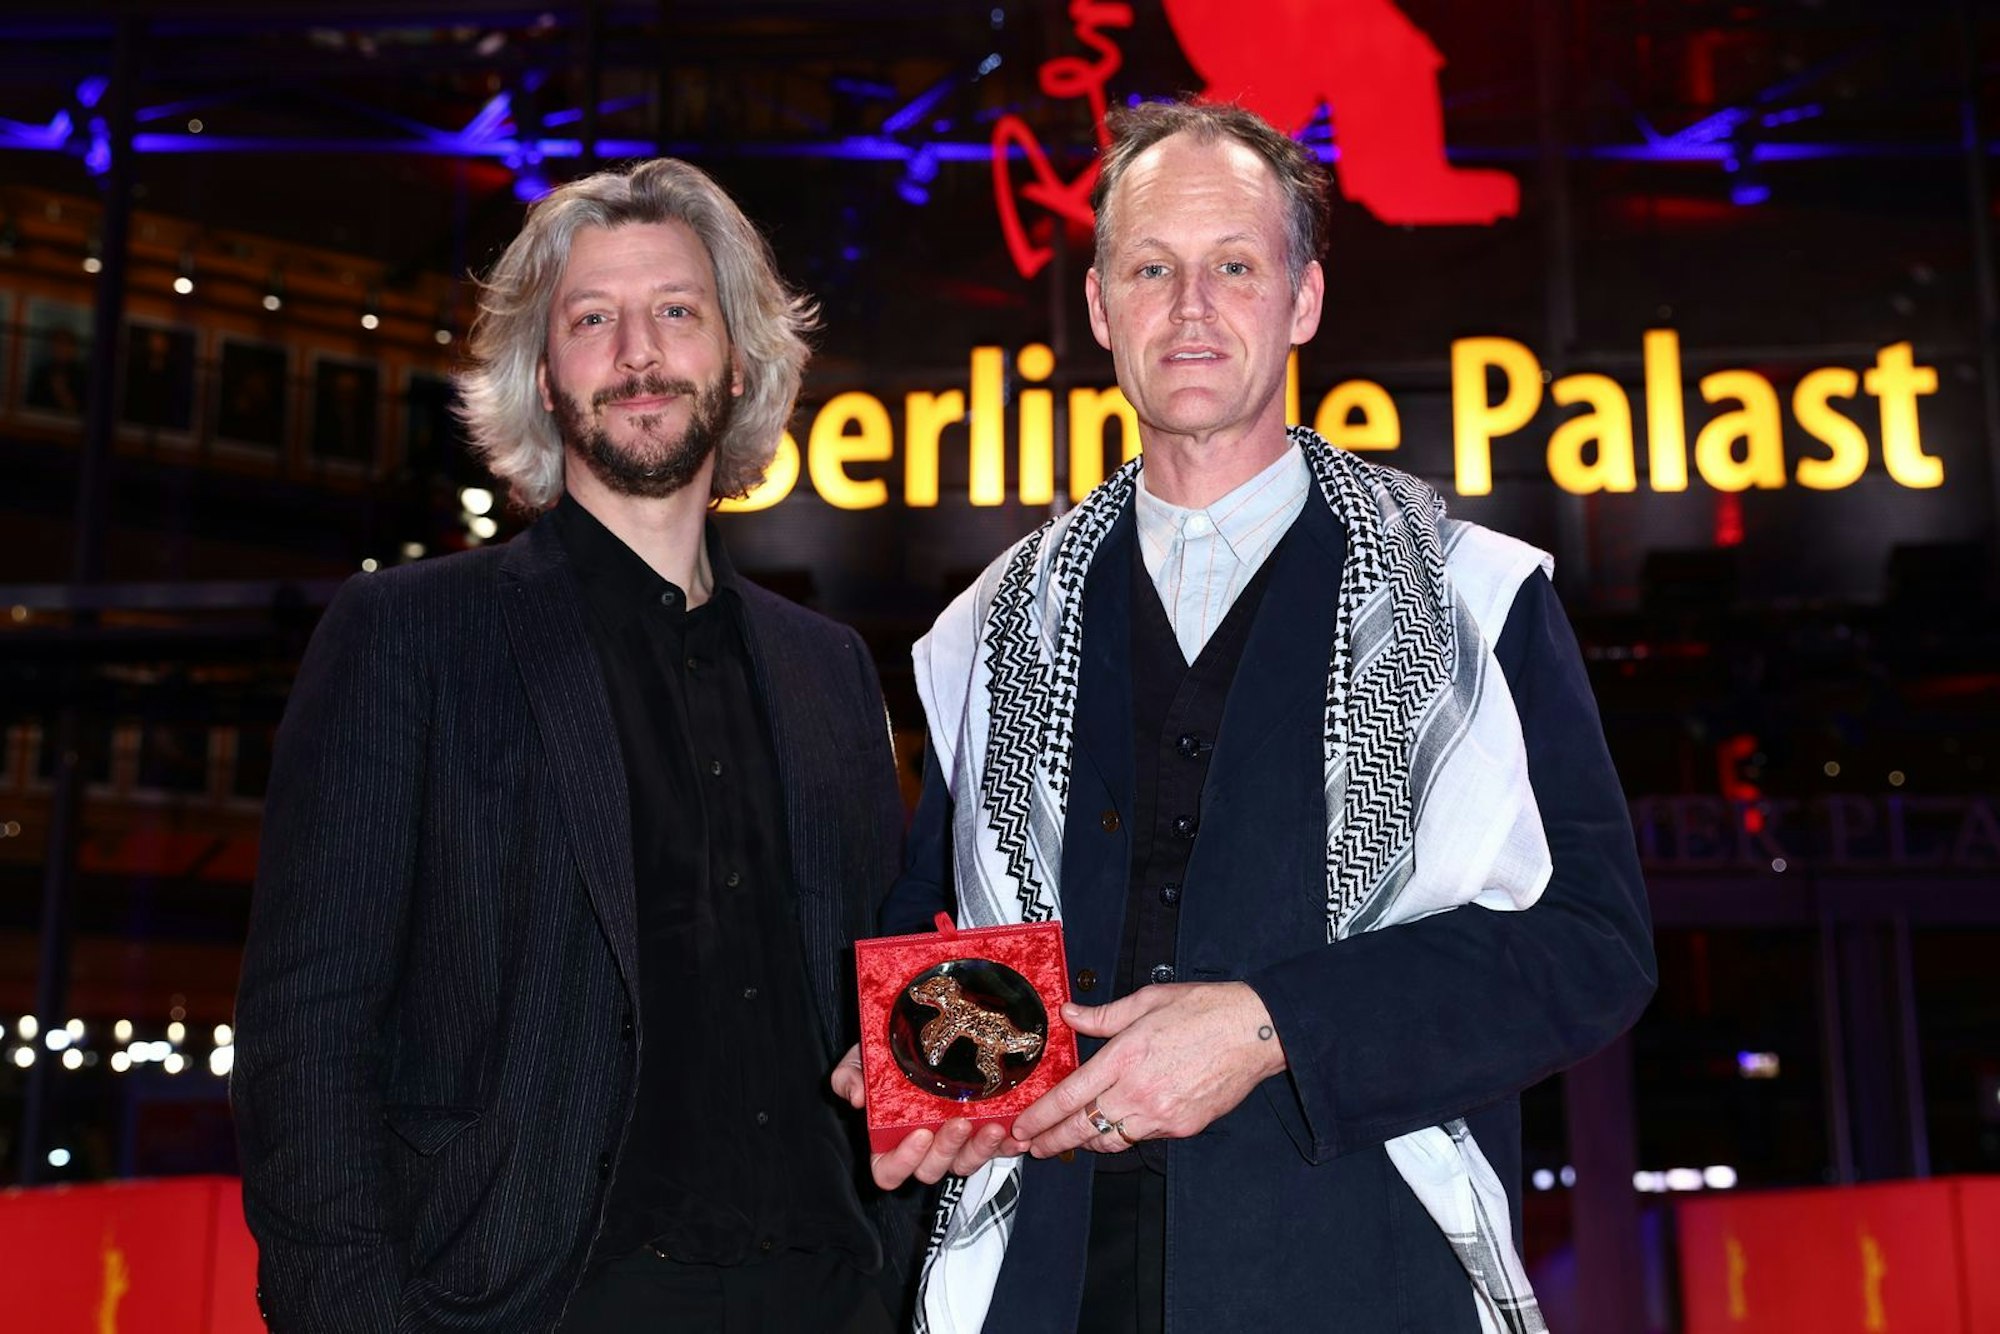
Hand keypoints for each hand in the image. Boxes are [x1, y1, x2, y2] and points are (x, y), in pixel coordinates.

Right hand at [830, 1044, 1025, 1188]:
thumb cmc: (885, 1053)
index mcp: (888, 1141)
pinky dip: (1007, 1146)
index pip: (888, 1172)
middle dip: (947, 1150)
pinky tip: (1017, 1135)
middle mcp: (922, 1150)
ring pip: (965, 1165)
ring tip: (992, 1128)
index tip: (918, 1134)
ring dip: (980, 1150)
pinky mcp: (980, 1135)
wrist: (919, 1032)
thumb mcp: (861, 1058)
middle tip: (959, 1123)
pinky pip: (996, 1151)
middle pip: (931, 1170)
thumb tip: (857, 1096)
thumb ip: (849, 1076)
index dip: (902, 1162)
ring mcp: (953, 1145)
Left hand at [1008, 982, 1285, 1158]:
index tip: (1021, 1128)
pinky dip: (1123, 1136)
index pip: (1070, 1097)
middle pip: (1082, 1129)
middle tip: (1030, 1149)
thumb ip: (1104, 1015)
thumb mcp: (1147, 1001)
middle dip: (1051, 1143)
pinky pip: (1142, 1138)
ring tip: (1067, 1141)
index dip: (1040, 1118)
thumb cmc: (1203, 1010)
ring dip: (1085, 1143)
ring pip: (1110, 1141)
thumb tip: (1069, 1015)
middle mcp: (1139, 1091)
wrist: (1254, 1031)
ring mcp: (1162, 1115)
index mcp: (1125, 1056)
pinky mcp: (1182, 1127)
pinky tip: (1114, 1128)